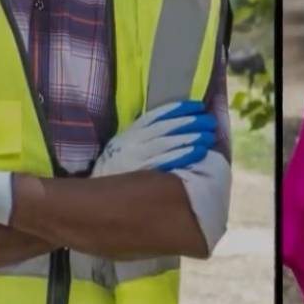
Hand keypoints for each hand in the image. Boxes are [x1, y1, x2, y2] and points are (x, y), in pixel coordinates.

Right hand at [91, 99, 217, 176]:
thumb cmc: (115, 172)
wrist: (94, 197)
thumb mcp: (123, 149)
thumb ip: (142, 138)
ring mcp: (135, 157)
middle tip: (209, 120)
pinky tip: (199, 151)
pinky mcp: (140, 172)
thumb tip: (171, 127)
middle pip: (165, 128)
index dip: (177, 109)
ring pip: (167, 142)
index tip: (197, 105)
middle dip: (189, 122)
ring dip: (190, 137)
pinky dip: (183, 154)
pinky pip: (165, 161)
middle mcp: (131, 142)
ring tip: (208, 135)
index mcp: (128, 133)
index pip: (156, 116)